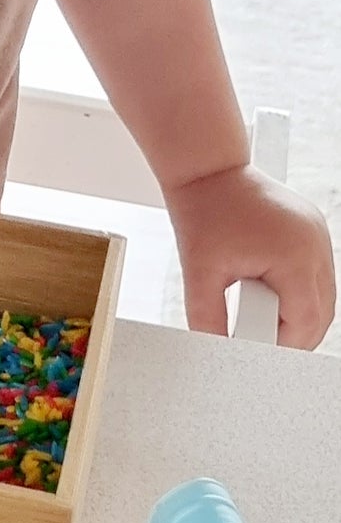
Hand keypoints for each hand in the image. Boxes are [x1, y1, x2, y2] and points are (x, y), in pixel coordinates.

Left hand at [166, 164, 335, 350]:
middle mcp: (315, 245)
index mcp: (294, 257)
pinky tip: (271, 294)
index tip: (260, 352)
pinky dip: (299, 290)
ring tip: (261, 316)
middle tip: (259, 340)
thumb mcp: (198, 273)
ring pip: (323, 295)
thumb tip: (215, 351)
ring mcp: (318, 235)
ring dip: (298, 312)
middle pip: (322, 312)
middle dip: (293, 333)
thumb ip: (207, 319)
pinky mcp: (313, 230)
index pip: (306, 322)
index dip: (284, 345)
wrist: (207, 171)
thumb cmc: (204, 211)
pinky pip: (317, 273)